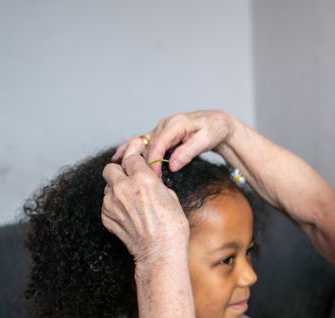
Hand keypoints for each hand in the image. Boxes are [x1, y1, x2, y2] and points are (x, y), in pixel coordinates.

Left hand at [101, 154, 188, 263]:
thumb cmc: (172, 227)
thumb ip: (155, 183)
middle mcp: (123, 188)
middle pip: (110, 168)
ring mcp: (111, 203)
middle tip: (129, 179)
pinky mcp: (106, 216)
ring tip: (131, 201)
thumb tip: (149, 179)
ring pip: (107, 186)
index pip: (131, 157)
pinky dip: (115, 205)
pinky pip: (106, 204)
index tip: (137, 161)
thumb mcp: (171, 196)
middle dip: (119, 171)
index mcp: (142, 179)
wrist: (160, 252)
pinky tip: (129, 214)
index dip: (136, 160)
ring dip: (117, 189)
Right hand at [113, 110, 235, 175]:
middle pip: (147, 144)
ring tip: (117, 166)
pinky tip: (119, 157)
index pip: (158, 144)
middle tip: (135, 179)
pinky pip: (144, 142)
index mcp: (175, 124)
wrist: (217, 122)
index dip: (153, 161)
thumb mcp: (205, 141)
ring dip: (131, 154)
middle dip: (141, 161)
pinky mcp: (161, 134)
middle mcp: (165, 125)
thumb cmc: (213, 130)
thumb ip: (188, 153)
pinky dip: (132, 150)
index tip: (153, 177)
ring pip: (142, 142)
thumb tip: (171, 166)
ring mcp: (161, 129)